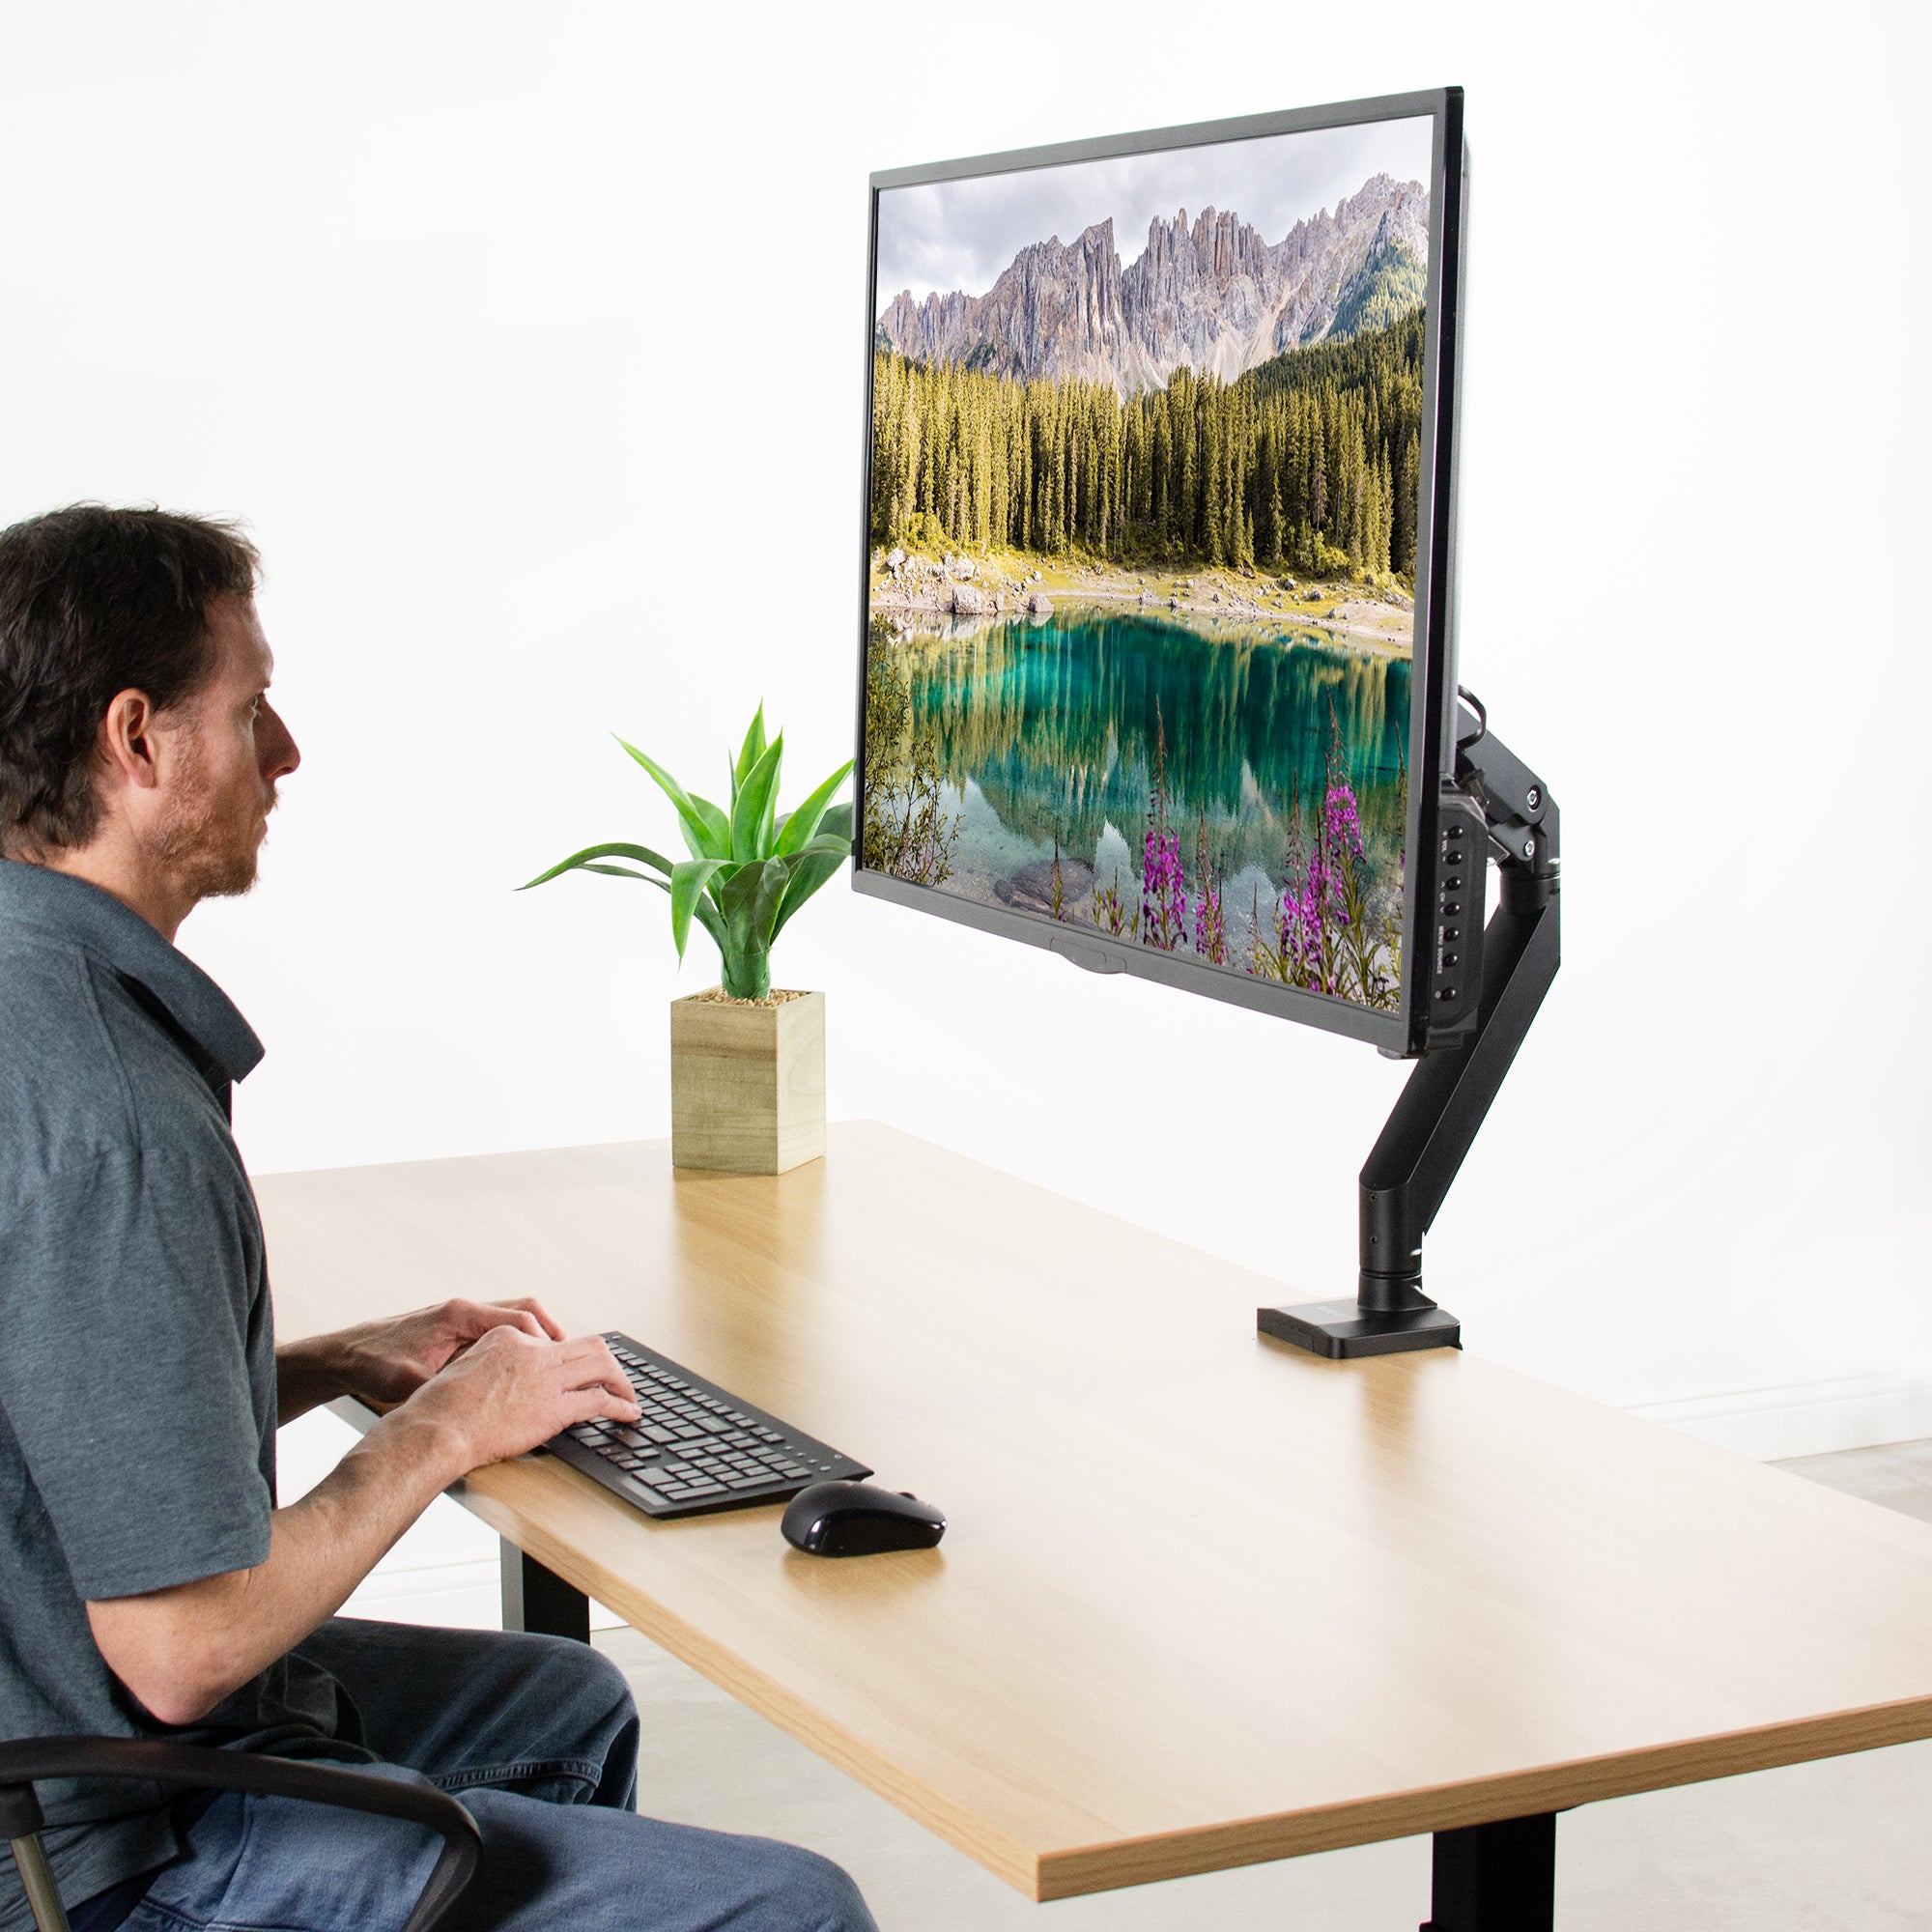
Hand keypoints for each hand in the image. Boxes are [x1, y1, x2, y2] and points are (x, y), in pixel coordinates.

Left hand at [331, 1297, 567, 1404]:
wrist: (345, 1355)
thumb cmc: (372, 1363)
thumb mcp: (407, 1380)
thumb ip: (442, 1386)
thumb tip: (472, 1402)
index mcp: (457, 1316)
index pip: (516, 1320)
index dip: (541, 1341)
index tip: (558, 1361)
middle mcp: (463, 1311)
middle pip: (523, 1310)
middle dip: (550, 1333)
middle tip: (569, 1358)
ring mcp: (460, 1319)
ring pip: (513, 1317)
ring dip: (535, 1338)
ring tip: (553, 1363)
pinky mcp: (456, 1331)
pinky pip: (498, 1330)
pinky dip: (516, 1344)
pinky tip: (521, 1368)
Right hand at [396, 1326, 640, 1473]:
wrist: (437, 1429)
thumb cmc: (439, 1408)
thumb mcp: (463, 1369)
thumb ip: (490, 1366)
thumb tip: (504, 1379)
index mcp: (508, 1336)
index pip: (552, 1342)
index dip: (569, 1360)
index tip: (576, 1374)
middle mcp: (532, 1350)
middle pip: (588, 1344)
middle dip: (607, 1362)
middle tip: (616, 1378)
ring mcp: (545, 1378)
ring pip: (601, 1364)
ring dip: (621, 1380)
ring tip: (629, 1395)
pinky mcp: (553, 1408)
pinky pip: (599, 1401)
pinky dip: (621, 1406)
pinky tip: (629, 1414)